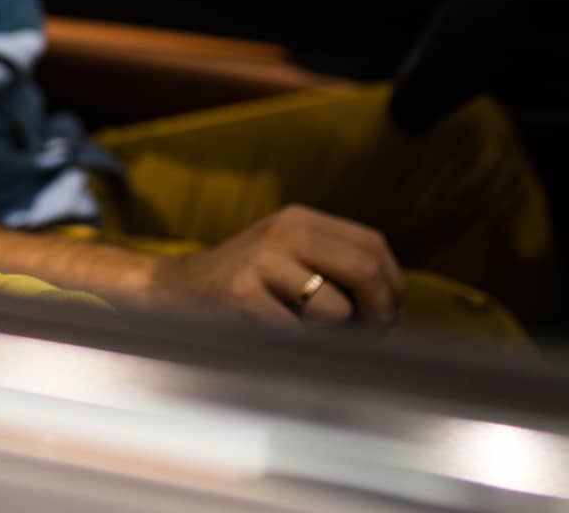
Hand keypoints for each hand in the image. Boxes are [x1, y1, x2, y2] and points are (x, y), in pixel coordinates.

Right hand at [146, 204, 403, 330]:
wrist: (173, 293)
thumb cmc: (245, 288)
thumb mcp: (289, 259)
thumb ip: (336, 268)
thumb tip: (395, 307)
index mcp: (299, 220)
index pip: (372, 245)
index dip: (394, 285)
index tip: (390, 315)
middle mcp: (283, 231)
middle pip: (365, 269)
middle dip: (381, 312)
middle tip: (374, 337)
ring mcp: (261, 260)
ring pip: (336, 309)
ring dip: (333, 336)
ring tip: (305, 333)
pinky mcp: (242, 294)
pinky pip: (299, 335)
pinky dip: (299, 348)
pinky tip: (276, 339)